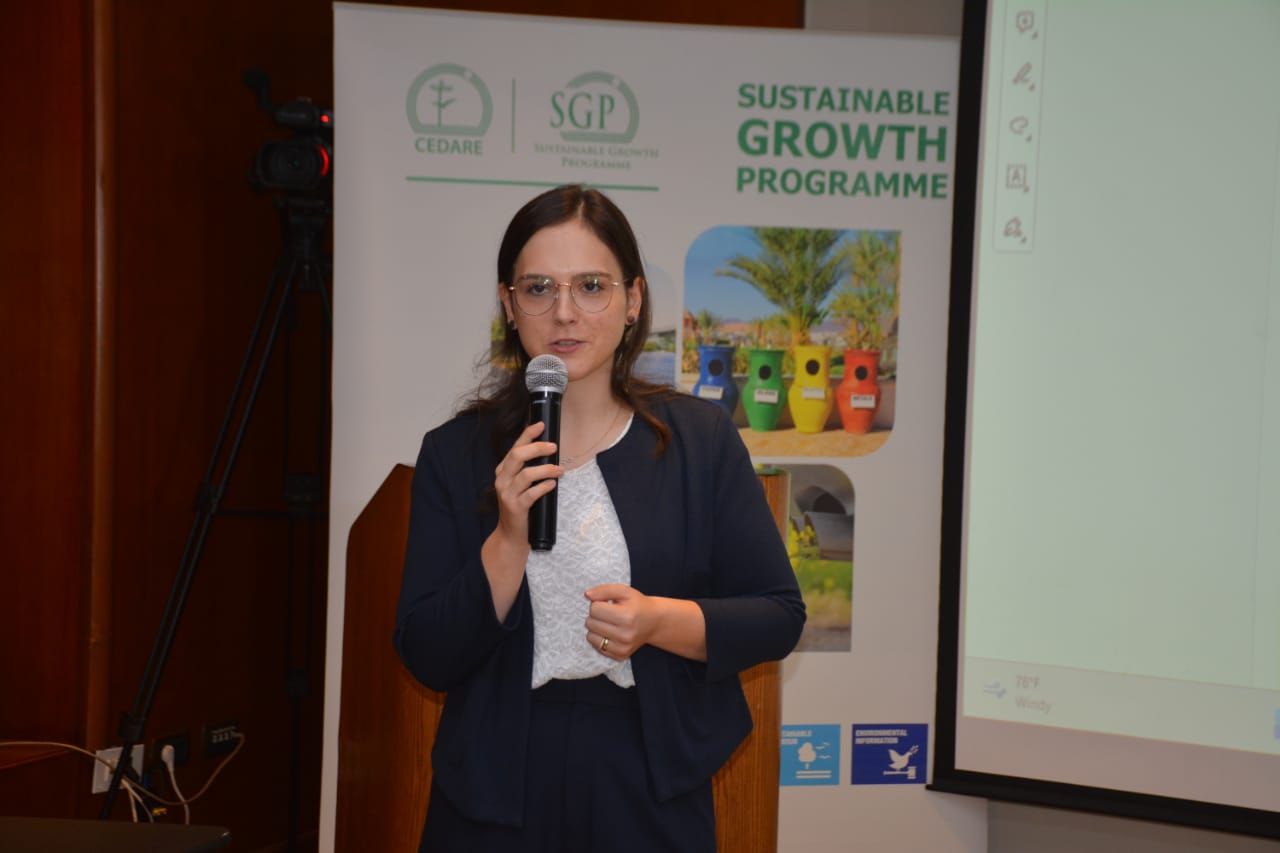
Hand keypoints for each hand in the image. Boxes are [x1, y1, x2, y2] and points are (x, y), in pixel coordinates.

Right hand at [492, 421, 561, 546]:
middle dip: (537, 448)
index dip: (528, 434)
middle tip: (554, 447)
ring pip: (526, 474)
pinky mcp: (515, 508)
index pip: (515, 447)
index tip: (541, 425)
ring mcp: (507, 494)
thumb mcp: (520, 485)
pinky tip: (553, 485)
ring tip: (560, 469)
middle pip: (517, 456)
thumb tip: (549, 451)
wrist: (511, 534)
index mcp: (503, 470)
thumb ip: (528, 469)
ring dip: (546, 469)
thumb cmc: (520, 505)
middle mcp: (502, 480)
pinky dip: (544, 487)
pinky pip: (531, 494)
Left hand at [583, 584, 651, 659]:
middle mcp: (625, 635)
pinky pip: (597, 647)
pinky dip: (600, 638)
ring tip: (609, 623)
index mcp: (627, 616)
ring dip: (596, 628)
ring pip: (590, 636)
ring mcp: (623, 647)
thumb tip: (587, 595)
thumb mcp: (624, 591)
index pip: (594, 609)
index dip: (598, 603)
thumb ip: (604, 590)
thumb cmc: (637, 604)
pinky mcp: (620, 656)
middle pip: (590, 623)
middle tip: (609, 613)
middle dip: (596, 615)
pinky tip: (611, 633)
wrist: (654, 622)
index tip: (608, 604)